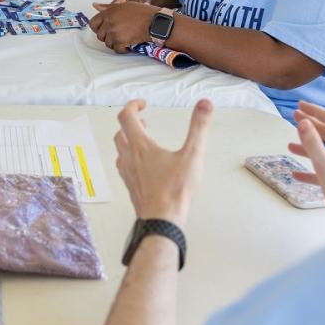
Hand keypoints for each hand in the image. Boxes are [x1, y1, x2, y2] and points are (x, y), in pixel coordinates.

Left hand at [89, 0, 156, 52]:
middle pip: (100, 36)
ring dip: (116, 43)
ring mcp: (114, 32)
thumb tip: (95, 5)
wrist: (153, 21)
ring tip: (125, 38)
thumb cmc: (142, 13)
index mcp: (108, 12)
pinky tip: (129, 44)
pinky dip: (123, 49)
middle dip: (108, 37)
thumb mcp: (124, 5)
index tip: (104, 31)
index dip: (98, 29)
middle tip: (118, 35)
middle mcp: (109, 22)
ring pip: (108, 44)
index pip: (93, 23)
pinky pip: (117, 49)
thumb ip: (108, 7)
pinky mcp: (120, 41)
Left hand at [114, 99, 212, 226]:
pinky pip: (124, 166)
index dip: (133, 105)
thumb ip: (199, 127)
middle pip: (121, 133)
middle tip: (144, 120)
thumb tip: (205, 104)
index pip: (126, 117)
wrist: (162, 221)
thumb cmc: (175, 191)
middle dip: (131, 122)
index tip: (143, 103)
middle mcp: (130, 158)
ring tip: (143, 139)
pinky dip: (130, 157)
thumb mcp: (193, 155)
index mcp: (141, 147)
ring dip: (128, 139)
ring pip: (120, 150)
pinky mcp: (131, 186)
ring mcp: (128, 173)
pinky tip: (142, 164)